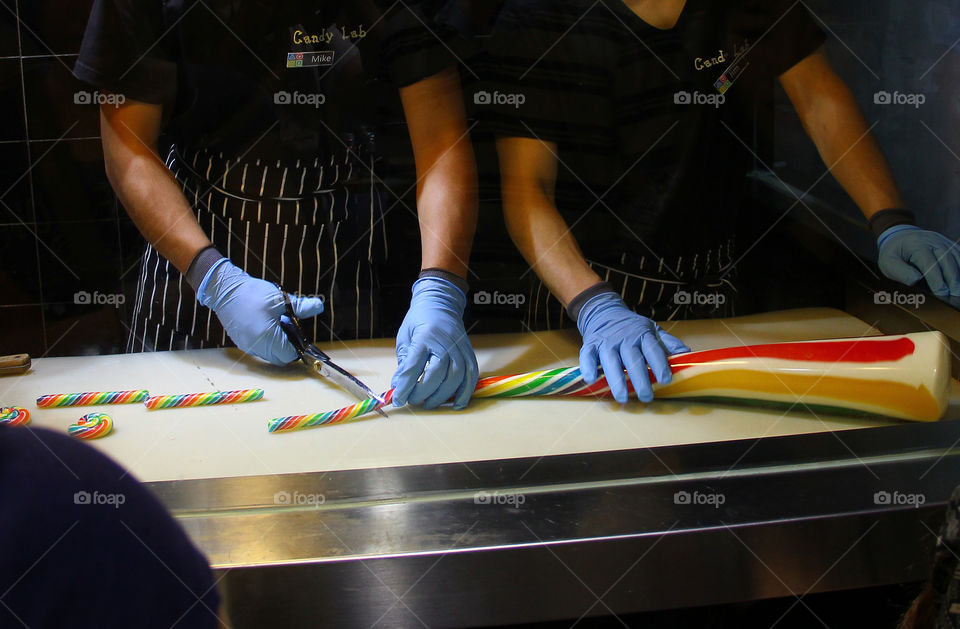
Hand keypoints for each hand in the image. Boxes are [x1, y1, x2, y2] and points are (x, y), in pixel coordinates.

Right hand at [198, 259, 324, 363]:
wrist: (226, 290)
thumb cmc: (253, 293)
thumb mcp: (280, 299)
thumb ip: (301, 306)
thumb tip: (319, 306)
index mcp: (268, 337)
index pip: (289, 355)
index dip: (297, 346)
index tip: (298, 334)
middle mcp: (256, 346)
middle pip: (280, 358)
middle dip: (288, 347)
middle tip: (288, 328)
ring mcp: (247, 346)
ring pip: (269, 355)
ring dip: (276, 346)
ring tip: (276, 325)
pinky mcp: (241, 343)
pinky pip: (258, 350)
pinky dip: (265, 343)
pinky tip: (265, 326)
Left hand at [392, 277, 477, 409]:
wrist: (440, 303)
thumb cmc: (418, 321)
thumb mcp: (405, 338)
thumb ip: (404, 363)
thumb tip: (400, 387)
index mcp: (424, 337)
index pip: (413, 367)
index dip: (405, 386)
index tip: (399, 399)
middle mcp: (444, 342)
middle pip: (436, 375)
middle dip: (423, 393)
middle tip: (413, 401)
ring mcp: (459, 347)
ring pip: (455, 378)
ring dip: (442, 396)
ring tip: (429, 403)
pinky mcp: (469, 352)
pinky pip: (471, 375)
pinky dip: (465, 392)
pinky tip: (456, 403)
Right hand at [577, 292, 689, 403]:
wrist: (605, 312)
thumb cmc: (632, 327)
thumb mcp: (653, 330)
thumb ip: (668, 343)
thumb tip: (688, 354)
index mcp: (642, 334)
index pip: (653, 350)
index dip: (659, 364)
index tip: (665, 380)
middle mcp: (624, 338)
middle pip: (632, 359)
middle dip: (639, 379)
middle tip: (646, 397)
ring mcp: (606, 341)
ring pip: (611, 360)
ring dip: (616, 379)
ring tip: (622, 398)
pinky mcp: (591, 344)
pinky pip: (587, 355)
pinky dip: (588, 366)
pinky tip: (591, 380)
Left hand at [878, 225, 959, 296]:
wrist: (899, 237)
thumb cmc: (894, 253)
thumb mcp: (888, 263)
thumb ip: (901, 272)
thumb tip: (916, 281)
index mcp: (916, 244)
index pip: (929, 263)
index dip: (936, 279)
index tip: (941, 293)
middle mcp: (932, 240)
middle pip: (947, 259)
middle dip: (952, 278)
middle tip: (955, 294)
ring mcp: (943, 241)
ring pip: (957, 256)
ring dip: (959, 274)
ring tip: (959, 290)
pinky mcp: (949, 245)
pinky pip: (959, 254)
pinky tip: (959, 280)